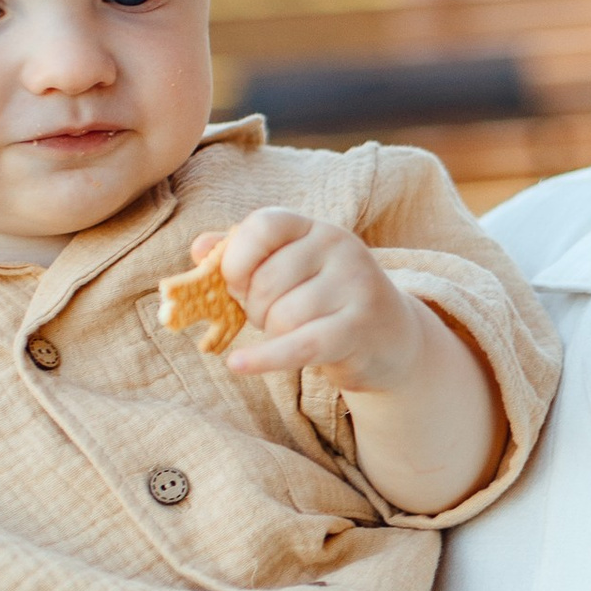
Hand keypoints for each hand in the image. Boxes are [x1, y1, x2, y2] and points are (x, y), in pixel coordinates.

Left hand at [207, 211, 437, 393]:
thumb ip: (245, 255)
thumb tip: (199, 248)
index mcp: (316, 228)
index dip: (237, 256)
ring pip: (282, 316)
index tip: (234, 282)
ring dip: (274, 335)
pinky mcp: (358, 327)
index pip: (264, 225)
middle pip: (267, 280)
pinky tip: (238, 364)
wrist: (391, 339)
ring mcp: (353, 285)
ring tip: (292, 333)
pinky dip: (264, 358)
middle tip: (272, 317)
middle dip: (255, 308)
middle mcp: (339, 247)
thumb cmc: (327, 302)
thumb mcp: (291, 270)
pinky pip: (299, 344)